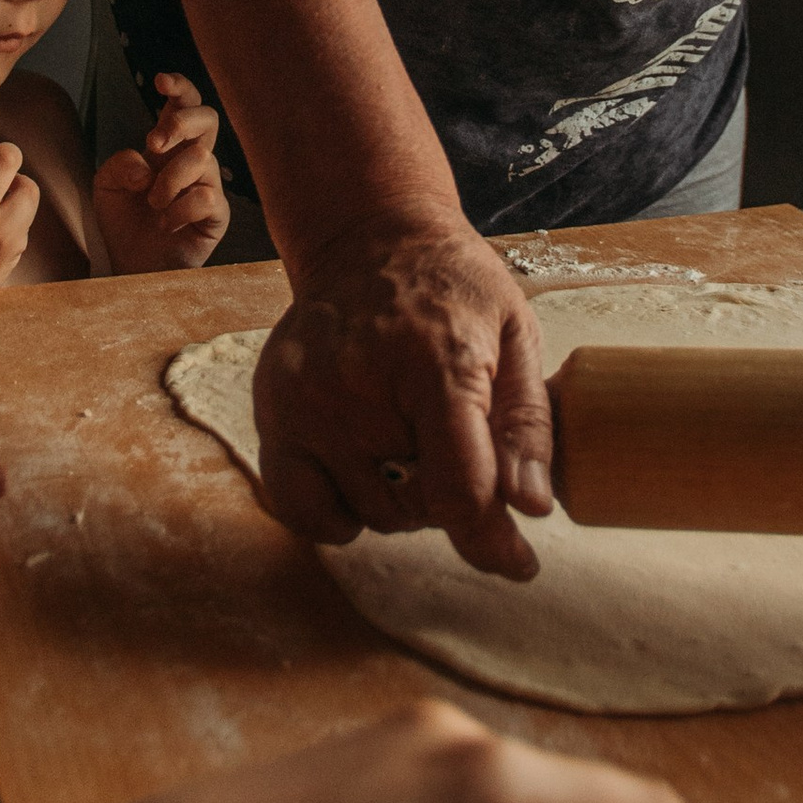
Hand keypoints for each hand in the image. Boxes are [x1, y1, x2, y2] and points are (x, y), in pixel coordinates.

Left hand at [93, 71, 228, 273]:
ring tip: (153, 203)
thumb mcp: (107, 184)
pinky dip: (178, 209)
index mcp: (170, 145)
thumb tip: (147, 164)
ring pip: (202, 159)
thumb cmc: (124, 220)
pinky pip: (206, 197)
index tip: (160, 81)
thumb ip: (120, 163)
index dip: (180, 86)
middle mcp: (193, 160)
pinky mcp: (216, 216)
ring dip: (169, 180)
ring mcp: (208, 186)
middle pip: (209, 118)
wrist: (130, 265)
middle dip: (180, 122)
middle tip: (154, 141)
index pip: (186, 103)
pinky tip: (166, 224)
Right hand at [255, 217, 552, 578]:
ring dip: (398, 498)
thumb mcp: (516, 335)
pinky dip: (335, 511)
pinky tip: (361, 471)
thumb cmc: (452, 290)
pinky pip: (300, 508)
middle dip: (449, 495)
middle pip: (417, 508)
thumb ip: (528, 424)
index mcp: (435, 363)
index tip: (518, 562)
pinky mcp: (271, 410)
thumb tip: (531, 506)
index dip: (492, 539)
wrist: (368, 240)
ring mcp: (305, 402)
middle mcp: (358, 387)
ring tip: (406, 436)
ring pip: (368, 514)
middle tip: (452, 441)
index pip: (459, 486)